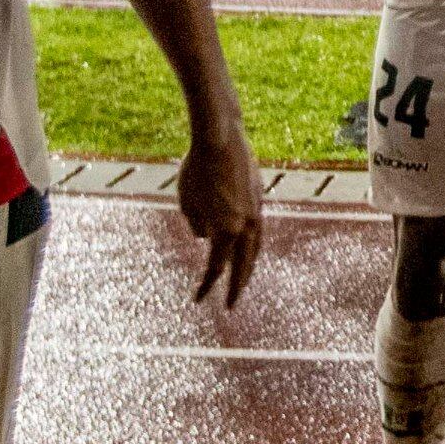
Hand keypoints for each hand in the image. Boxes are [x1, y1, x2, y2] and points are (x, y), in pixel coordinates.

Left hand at [176, 104, 266, 306]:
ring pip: (255, 247)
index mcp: (225, 230)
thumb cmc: (196, 169)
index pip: (215, 268)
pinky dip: (251, 243)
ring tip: (242, 279)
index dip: (206, 286)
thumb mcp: (186, 202)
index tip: (198, 301)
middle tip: (231, 305)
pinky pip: (257, 229)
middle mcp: (245, 225)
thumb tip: (205, 238)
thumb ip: (196, 226)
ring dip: (248, 266)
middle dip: (236, 287)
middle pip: (243, 265)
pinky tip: (244, 245)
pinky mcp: (259, 197)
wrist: (221, 138)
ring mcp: (256, 211)